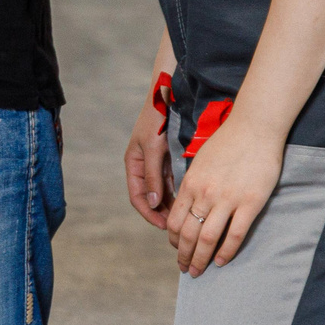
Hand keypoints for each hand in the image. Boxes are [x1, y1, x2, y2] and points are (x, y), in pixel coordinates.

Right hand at [123, 101, 174, 231]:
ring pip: (163, 191)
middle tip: (179, 228)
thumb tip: (153, 203)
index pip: (138, 197)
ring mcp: (157, 163)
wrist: (169, 96)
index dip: (149, 213)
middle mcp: (145, 166)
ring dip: (171, 205)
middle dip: (162, 213)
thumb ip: (153, 175)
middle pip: (151, 197)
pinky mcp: (170, 159)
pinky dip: (179, 193)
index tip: (164, 226)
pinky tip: (190, 202)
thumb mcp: (153, 148)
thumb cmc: (157, 119)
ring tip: (186, 219)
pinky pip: (173, 182)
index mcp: (134, 164)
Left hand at [166, 111, 283, 275]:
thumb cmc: (228, 142)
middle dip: (184, 255)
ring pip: (208, 238)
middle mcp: (204, 193)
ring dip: (201, 259)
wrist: (254, 128)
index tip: (177, 249)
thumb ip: (193, 183)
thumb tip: (187, 204)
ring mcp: (227, 199)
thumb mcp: (200, 161)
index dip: (174, 240)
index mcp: (190, 183)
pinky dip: (226, 252)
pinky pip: (235, 235)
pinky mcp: (250, 203)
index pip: (175, 220)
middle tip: (185, 269)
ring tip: (199, 270)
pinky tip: (221, 261)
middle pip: (188, 234)